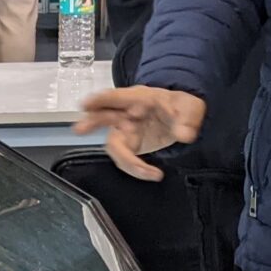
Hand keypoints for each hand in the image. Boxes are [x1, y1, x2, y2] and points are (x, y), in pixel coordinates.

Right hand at [74, 86, 205, 181]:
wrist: (182, 117)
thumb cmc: (181, 106)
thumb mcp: (191, 107)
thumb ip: (187, 120)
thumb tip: (184, 134)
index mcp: (139, 98)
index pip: (117, 97)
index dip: (101, 100)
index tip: (85, 104)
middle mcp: (126, 113)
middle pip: (103, 117)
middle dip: (91, 123)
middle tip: (79, 129)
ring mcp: (125, 129)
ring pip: (115, 144)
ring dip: (126, 160)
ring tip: (148, 173)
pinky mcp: (129, 144)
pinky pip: (125, 157)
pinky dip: (135, 167)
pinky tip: (152, 173)